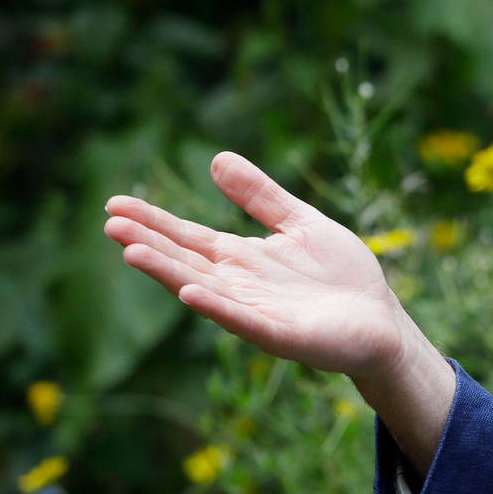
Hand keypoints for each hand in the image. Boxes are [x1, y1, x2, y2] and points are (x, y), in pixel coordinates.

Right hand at [104, 151, 417, 382]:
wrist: (382, 319)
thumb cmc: (341, 274)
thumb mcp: (300, 222)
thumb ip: (261, 196)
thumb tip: (217, 157)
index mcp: (242, 258)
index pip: (188, 236)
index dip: (153, 221)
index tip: (114, 204)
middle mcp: (241, 285)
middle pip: (186, 261)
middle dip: (149, 244)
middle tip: (109, 224)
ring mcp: (259, 312)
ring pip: (205, 290)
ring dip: (169, 273)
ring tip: (132, 253)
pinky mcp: (284, 335)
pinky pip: (245, 321)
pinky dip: (218, 307)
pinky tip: (190, 293)